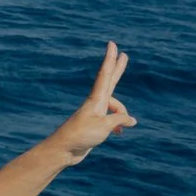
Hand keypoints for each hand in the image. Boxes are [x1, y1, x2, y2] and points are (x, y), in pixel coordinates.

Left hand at [52, 42, 136, 162]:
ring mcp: (95, 113)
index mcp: (96, 99)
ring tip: (119, 130)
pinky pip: (112, 119)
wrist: (64, 150)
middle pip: (110, 81)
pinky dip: (118, 124)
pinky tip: (119, 133)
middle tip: (123, 55)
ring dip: (121, 116)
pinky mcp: (95, 123)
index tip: (112, 44)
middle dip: (117, 69)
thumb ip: (120, 120)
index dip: (110, 59)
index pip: (105, 75)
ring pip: (115, 107)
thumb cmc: (81, 135)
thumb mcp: (104, 126)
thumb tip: (132, 121)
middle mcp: (95, 103)